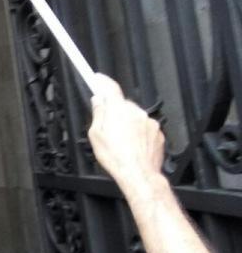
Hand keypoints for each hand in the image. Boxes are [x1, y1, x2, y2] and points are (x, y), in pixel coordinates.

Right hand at [88, 74, 165, 191]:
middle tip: (107, 124)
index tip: (98, 79)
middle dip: (115, 110)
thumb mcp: (95, 135)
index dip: (103, 81)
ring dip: (127, 122)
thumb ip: (98, 114)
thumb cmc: (117, 157)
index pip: (111, 88)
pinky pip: (145, 126)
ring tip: (121, 140)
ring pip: (134, 116)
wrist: (138, 174)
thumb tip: (98, 102)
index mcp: (119, 110)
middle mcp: (136, 112)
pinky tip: (132, 144)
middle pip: (122, 103)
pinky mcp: (158, 132)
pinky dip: (138, 132)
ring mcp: (149, 122)